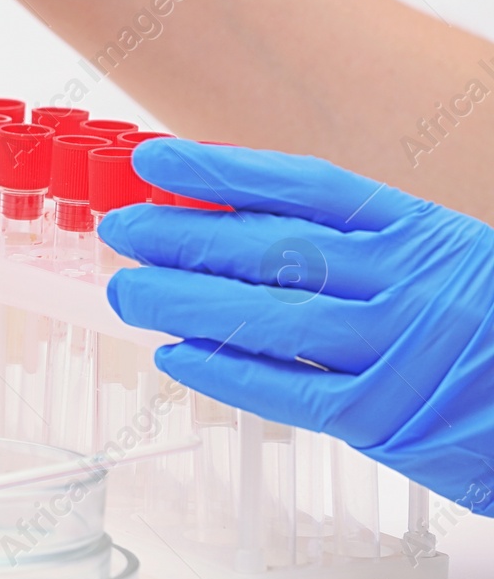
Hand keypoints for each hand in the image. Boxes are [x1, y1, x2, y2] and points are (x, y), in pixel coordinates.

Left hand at [101, 138, 493, 513]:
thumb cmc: (486, 323)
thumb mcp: (440, 258)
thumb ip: (356, 243)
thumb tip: (234, 222)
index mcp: (419, 231)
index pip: (301, 186)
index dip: (220, 170)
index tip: (155, 160)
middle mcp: (406, 282)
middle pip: (271, 248)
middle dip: (184, 236)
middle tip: (121, 229)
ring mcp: (396, 350)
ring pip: (267, 316)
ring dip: (184, 302)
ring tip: (127, 291)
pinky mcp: (386, 417)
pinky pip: (288, 389)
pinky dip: (226, 371)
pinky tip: (177, 356)